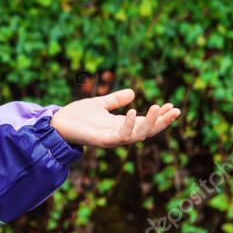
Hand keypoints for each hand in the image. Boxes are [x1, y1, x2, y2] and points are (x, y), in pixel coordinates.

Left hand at [50, 88, 180, 147]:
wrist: (57, 123)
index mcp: (121, 126)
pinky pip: (120, 136)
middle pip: (148, 131)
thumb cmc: (77, 116)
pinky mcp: (101, 140)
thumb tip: (133, 92)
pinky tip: (134, 111)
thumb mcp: (100, 104)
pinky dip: (129, 125)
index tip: (172, 106)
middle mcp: (119, 134)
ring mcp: (111, 138)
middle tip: (175, 110)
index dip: (160, 116)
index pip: (146, 123)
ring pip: (138, 135)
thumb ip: (115, 100)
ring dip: (151, 123)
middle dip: (162, 122)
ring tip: (160, 107)